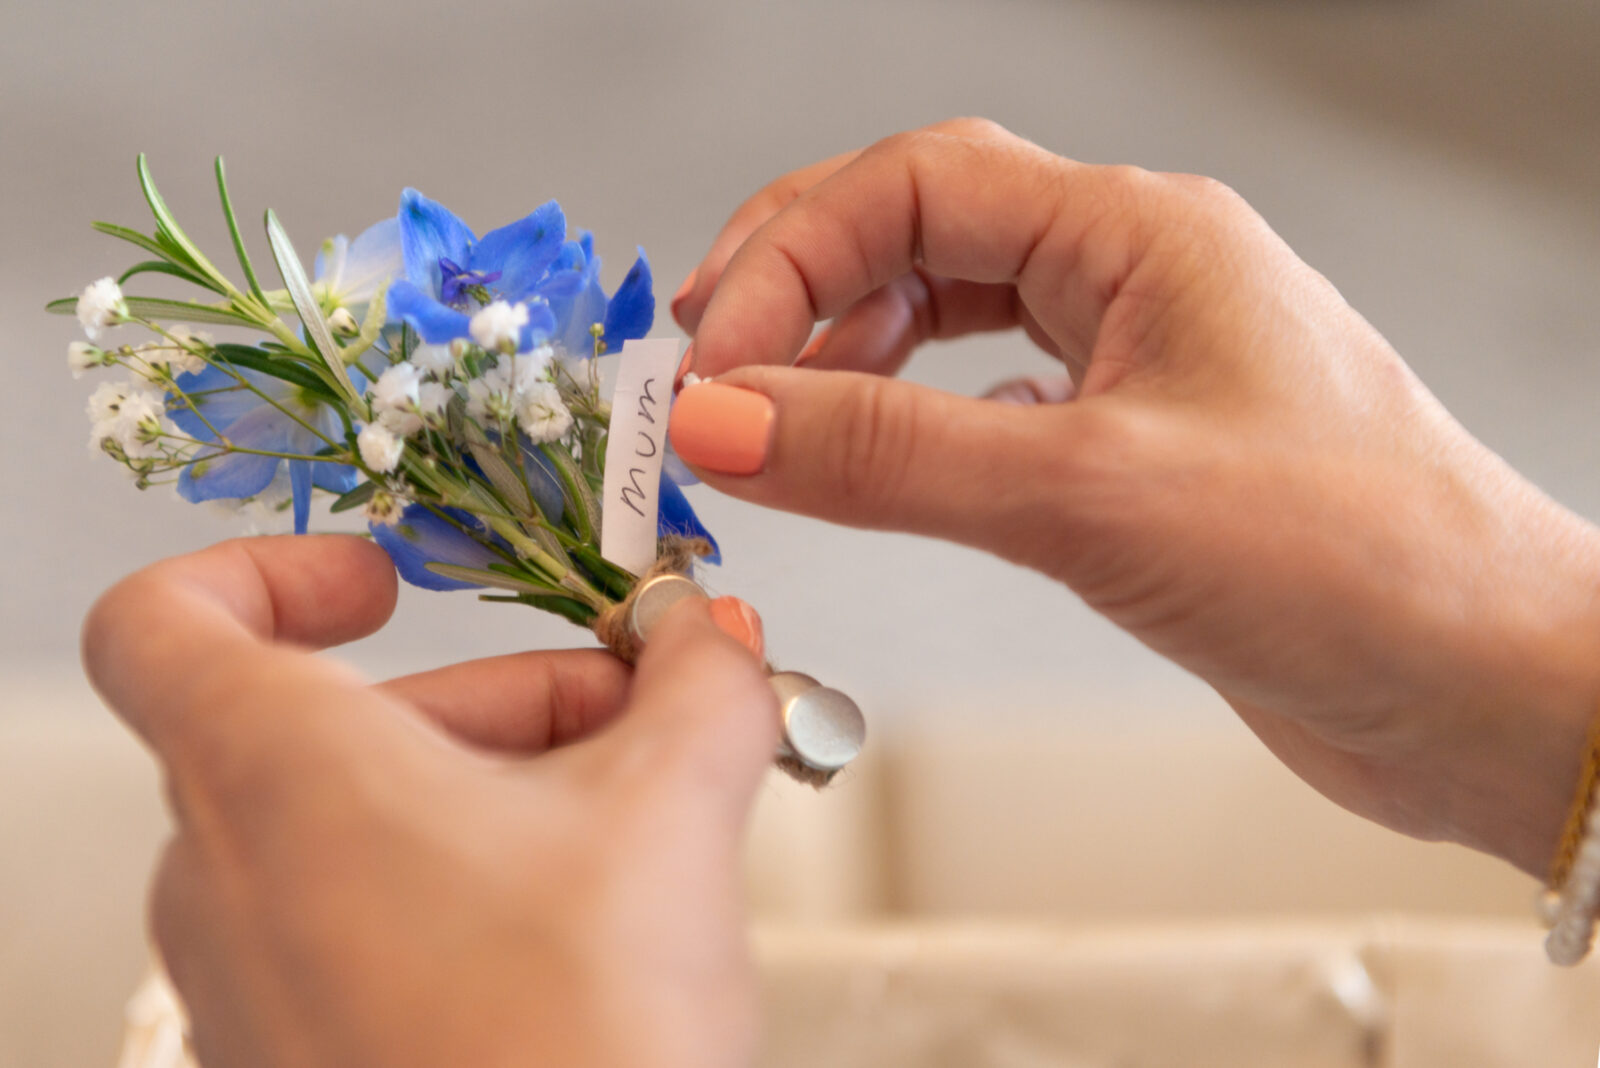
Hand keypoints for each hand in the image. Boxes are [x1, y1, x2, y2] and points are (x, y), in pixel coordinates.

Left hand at [83, 535, 776, 1067]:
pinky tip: (585, 918)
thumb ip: (701, 689)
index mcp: (278, 774)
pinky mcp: (297, 1053)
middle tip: (632, 716)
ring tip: (634, 824)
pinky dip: (461, 883)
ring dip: (499, 790)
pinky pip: (358, 919)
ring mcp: (248, 983)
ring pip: (357, 822)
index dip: (267, 568)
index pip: (161, 620)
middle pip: (334, 719)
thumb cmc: (569, 1048)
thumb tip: (711, 638)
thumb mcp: (669, 818)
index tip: (383, 578)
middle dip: (501, 701)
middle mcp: (227, 878)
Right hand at [668, 118, 1599, 875]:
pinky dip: (913, 425)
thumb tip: (726, 421)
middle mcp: (1137, 280)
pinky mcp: (1136, 455)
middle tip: (709, 368)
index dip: (790, 258)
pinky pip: (990, 405)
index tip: (710, 363)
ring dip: (848, 357)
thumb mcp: (1087, 495)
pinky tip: (880, 463)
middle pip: (922, 231)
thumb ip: (890, 454)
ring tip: (770, 418)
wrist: (1486, 689)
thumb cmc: (1357, 565)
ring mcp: (1138, 366)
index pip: (915, 187)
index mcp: (1140, 235)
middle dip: (802, 288)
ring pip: (952, 317)